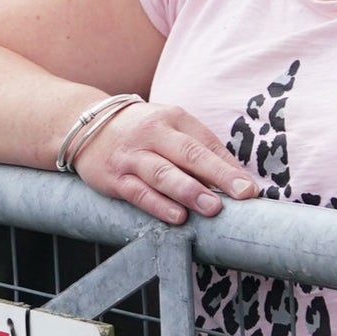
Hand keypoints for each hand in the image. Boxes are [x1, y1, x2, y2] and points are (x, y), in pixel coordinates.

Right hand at [72, 102, 260, 225]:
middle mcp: (153, 133)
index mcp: (174, 118)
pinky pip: (138, 192)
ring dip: (189, 191)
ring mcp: (133, 156)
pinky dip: (158, 205)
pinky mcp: (114, 177)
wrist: (86, 125)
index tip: (250, 189)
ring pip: (163, 173)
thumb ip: (201, 151)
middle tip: (242, 195)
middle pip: (189, 154)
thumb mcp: (171, 129)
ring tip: (212, 208)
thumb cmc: (141, 132)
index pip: (206, 143)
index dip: (230, 167)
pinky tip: (177, 217)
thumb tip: (238, 181)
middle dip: (218, 175)